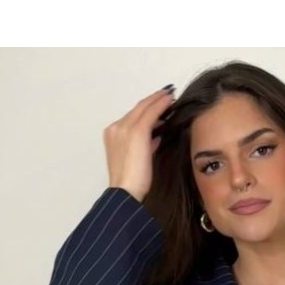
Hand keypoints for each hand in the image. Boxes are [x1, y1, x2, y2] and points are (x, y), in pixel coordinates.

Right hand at [103, 85, 176, 202]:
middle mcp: (116, 128)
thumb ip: (145, 146)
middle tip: (167, 93)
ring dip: (158, 100)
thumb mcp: (138, 160)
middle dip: (153, 100)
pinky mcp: (137, 131)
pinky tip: (171, 101)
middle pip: (137, 109)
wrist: (125, 191)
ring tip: (170, 96)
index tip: (159, 104)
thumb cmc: (131, 183)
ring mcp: (125, 128)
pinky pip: (151, 112)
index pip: (132, 117)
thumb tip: (156, 138)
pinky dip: (161, 104)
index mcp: (113, 135)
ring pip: (144, 107)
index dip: (146, 109)